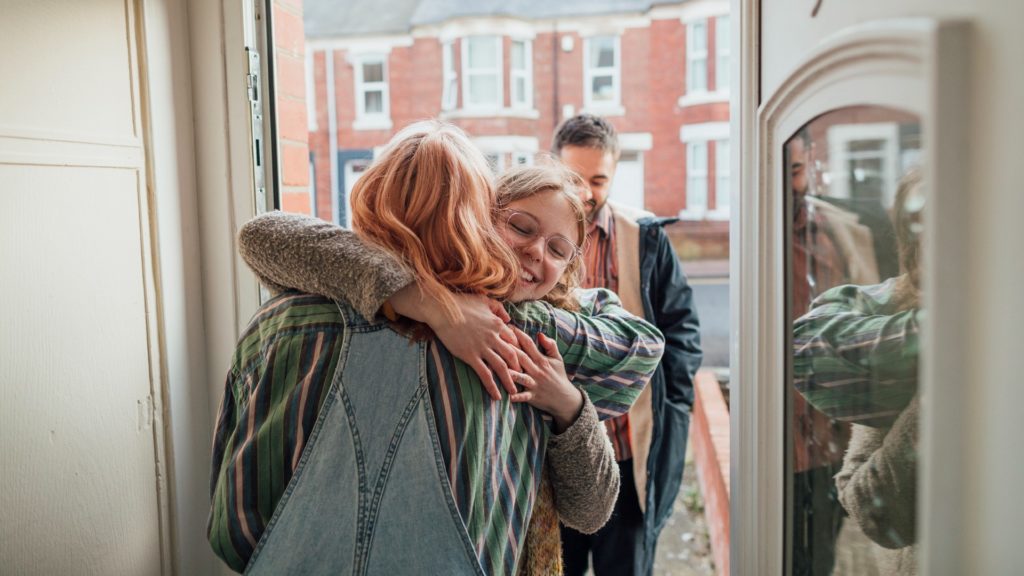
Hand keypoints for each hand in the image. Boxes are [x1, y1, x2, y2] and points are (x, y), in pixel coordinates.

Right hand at [389, 285, 519, 399]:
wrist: (442, 310)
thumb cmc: (461, 303)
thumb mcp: (484, 300)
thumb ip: (499, 308)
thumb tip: (509, 317)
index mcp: (498, 324)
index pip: (514, 340)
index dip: (519, 351)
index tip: (521, 360)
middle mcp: (494, 337)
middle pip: (512, 355)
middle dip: (519, 368)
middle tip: (522, 377)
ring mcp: (483, 348)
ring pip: (502, 367)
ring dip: (509, 380)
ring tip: (514, 392)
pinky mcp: (470, 356)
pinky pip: (485, 374)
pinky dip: (492, 386)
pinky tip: (496, 396)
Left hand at [508, 327, 583, 432]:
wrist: (565, 398)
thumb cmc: (558, 376)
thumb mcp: (557, 358)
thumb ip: (550, 345)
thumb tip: (540, 333)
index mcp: (541, 360)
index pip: (529, 344)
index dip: (518, 335)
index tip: (507, 326)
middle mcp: (537, 370)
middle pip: (521, 357)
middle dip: (509, 348)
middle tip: (496, 340)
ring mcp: (535, 384)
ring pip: (521, 377)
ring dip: (511, 372)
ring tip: (498, 367)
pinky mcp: (533, 396)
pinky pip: (524, 396)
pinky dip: (517, 396)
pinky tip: (508, 395)